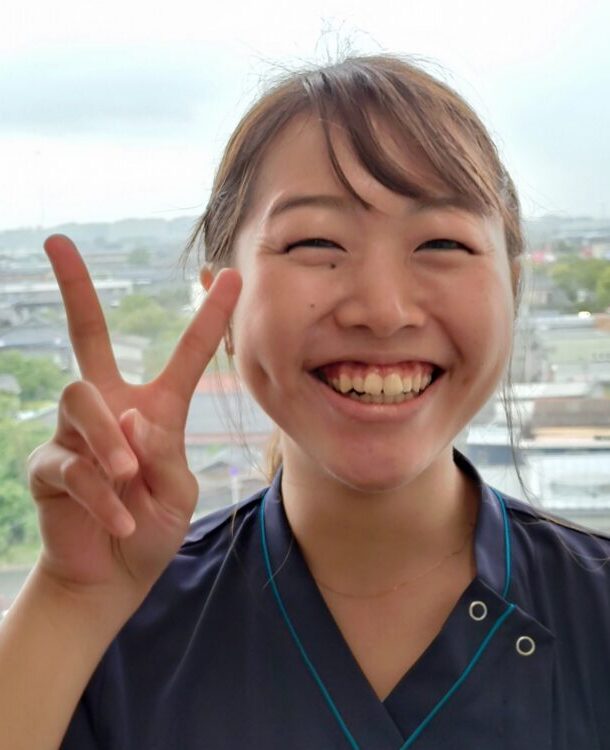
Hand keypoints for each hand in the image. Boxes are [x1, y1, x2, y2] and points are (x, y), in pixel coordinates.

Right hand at [27, 235, 240, 601]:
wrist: (114, 576)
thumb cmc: (150, 528)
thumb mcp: (177, 490)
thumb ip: (162, 453)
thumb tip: (129, 417)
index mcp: (155, 409)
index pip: (184, 355)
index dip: (207, 317)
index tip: (227, 274)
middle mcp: (112, 408)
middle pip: (87, 335)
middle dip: (75, 288)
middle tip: (57, 241)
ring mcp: (74, 432)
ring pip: (83, 398)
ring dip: (110, 441)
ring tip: (130, 479)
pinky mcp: (49, 463)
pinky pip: (72, 462)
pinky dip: (102, 494)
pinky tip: (119, 519)